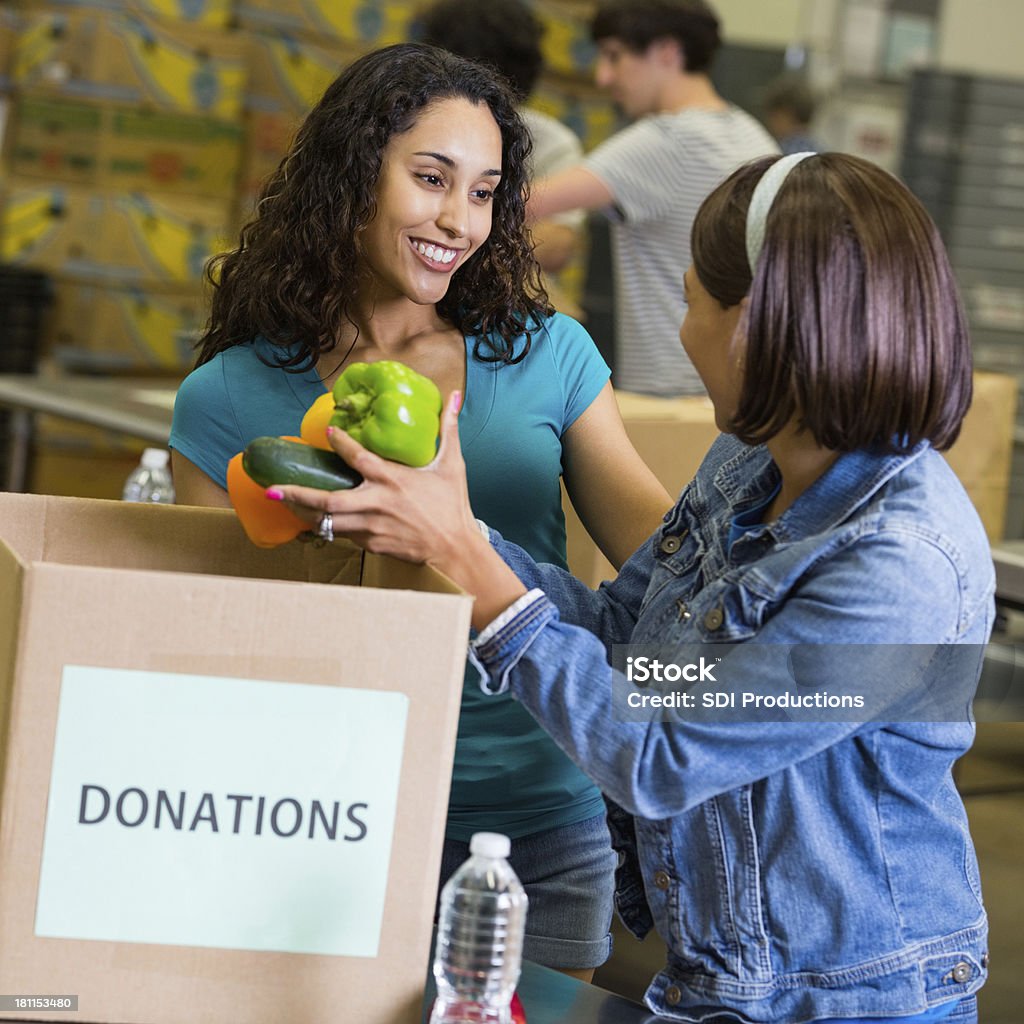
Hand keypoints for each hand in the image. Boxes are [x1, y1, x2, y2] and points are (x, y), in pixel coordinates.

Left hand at [267, 390, 480, 568]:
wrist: (455, 548)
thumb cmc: (452, 505)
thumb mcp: (452, 464)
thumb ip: (449, 428)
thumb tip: (455, 395)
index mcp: (392, 478)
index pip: (358, 456)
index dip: (341, 442)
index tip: (329, 432)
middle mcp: (376, 503)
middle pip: (326, 501)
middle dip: (296, 495)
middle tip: (272, 490)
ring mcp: (371, 527)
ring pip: (329, 522)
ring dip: (306, 514)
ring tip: (286, 504)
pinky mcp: (372, 545)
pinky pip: (346, 535)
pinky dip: (332, 527)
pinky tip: (317, 522)